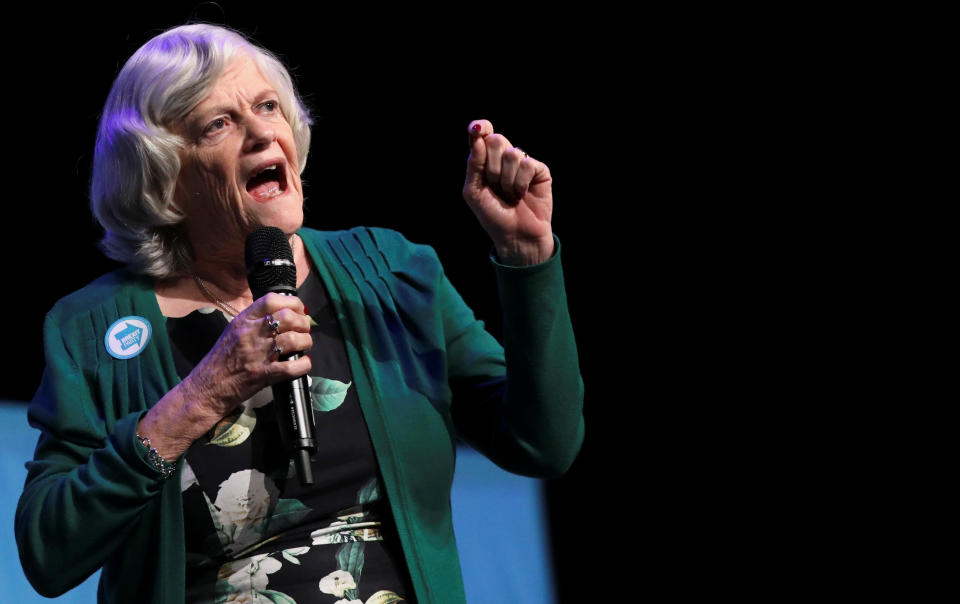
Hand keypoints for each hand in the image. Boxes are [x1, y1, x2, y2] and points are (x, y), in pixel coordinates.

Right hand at [187, 293, 312, 416]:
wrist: (207, 387)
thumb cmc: (222, 359)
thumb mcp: (234, 330)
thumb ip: (255, 320)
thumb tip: (283, 313)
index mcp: (243, 320)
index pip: (271, 300)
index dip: (292, 303)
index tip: (299, 310)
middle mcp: (251, 334)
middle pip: (287, 317)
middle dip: (303, 323)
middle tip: (304, 330)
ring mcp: (257, 354)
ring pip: (293, 340)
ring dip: (305, 342)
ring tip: (304, 345)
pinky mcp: (263, 374)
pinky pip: (292, 367)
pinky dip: (304, 364)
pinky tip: (303, 363)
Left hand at [462, 120, 554, 265]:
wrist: (515, 235)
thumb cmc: (492, 215)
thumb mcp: (473, 191)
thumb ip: (473, 163)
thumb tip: (478, 135)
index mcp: (485, 159)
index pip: (482, 133)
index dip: (480, 128)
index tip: (477, 129)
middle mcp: (504, 157)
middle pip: (496, 140)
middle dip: (492, 167)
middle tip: (495, 186)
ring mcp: (523, 162)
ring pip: (512, 153)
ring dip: (506, 179)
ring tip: (509, 194)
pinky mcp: (539, 170)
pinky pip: (527, 163)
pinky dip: (521, 182)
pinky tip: (522, 194)